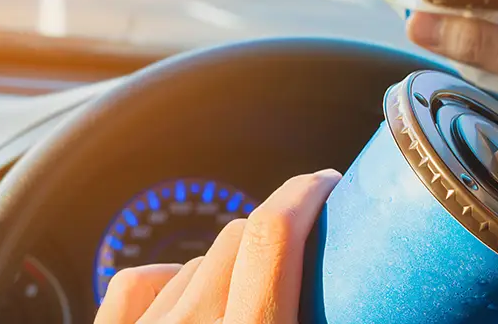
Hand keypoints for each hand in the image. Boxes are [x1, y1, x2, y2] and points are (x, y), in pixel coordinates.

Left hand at [94, 170, 340, 323]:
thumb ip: (316, 312)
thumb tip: (357, 292)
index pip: (274, 232)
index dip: (307, 193)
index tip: (328, 185)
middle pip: (239, 235)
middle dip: (276, 230)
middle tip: (302, 255)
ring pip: (197, 260)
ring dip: (228, 269)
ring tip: (248, 304)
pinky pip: (140, 281)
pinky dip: (171, 282)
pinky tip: (191, 302)